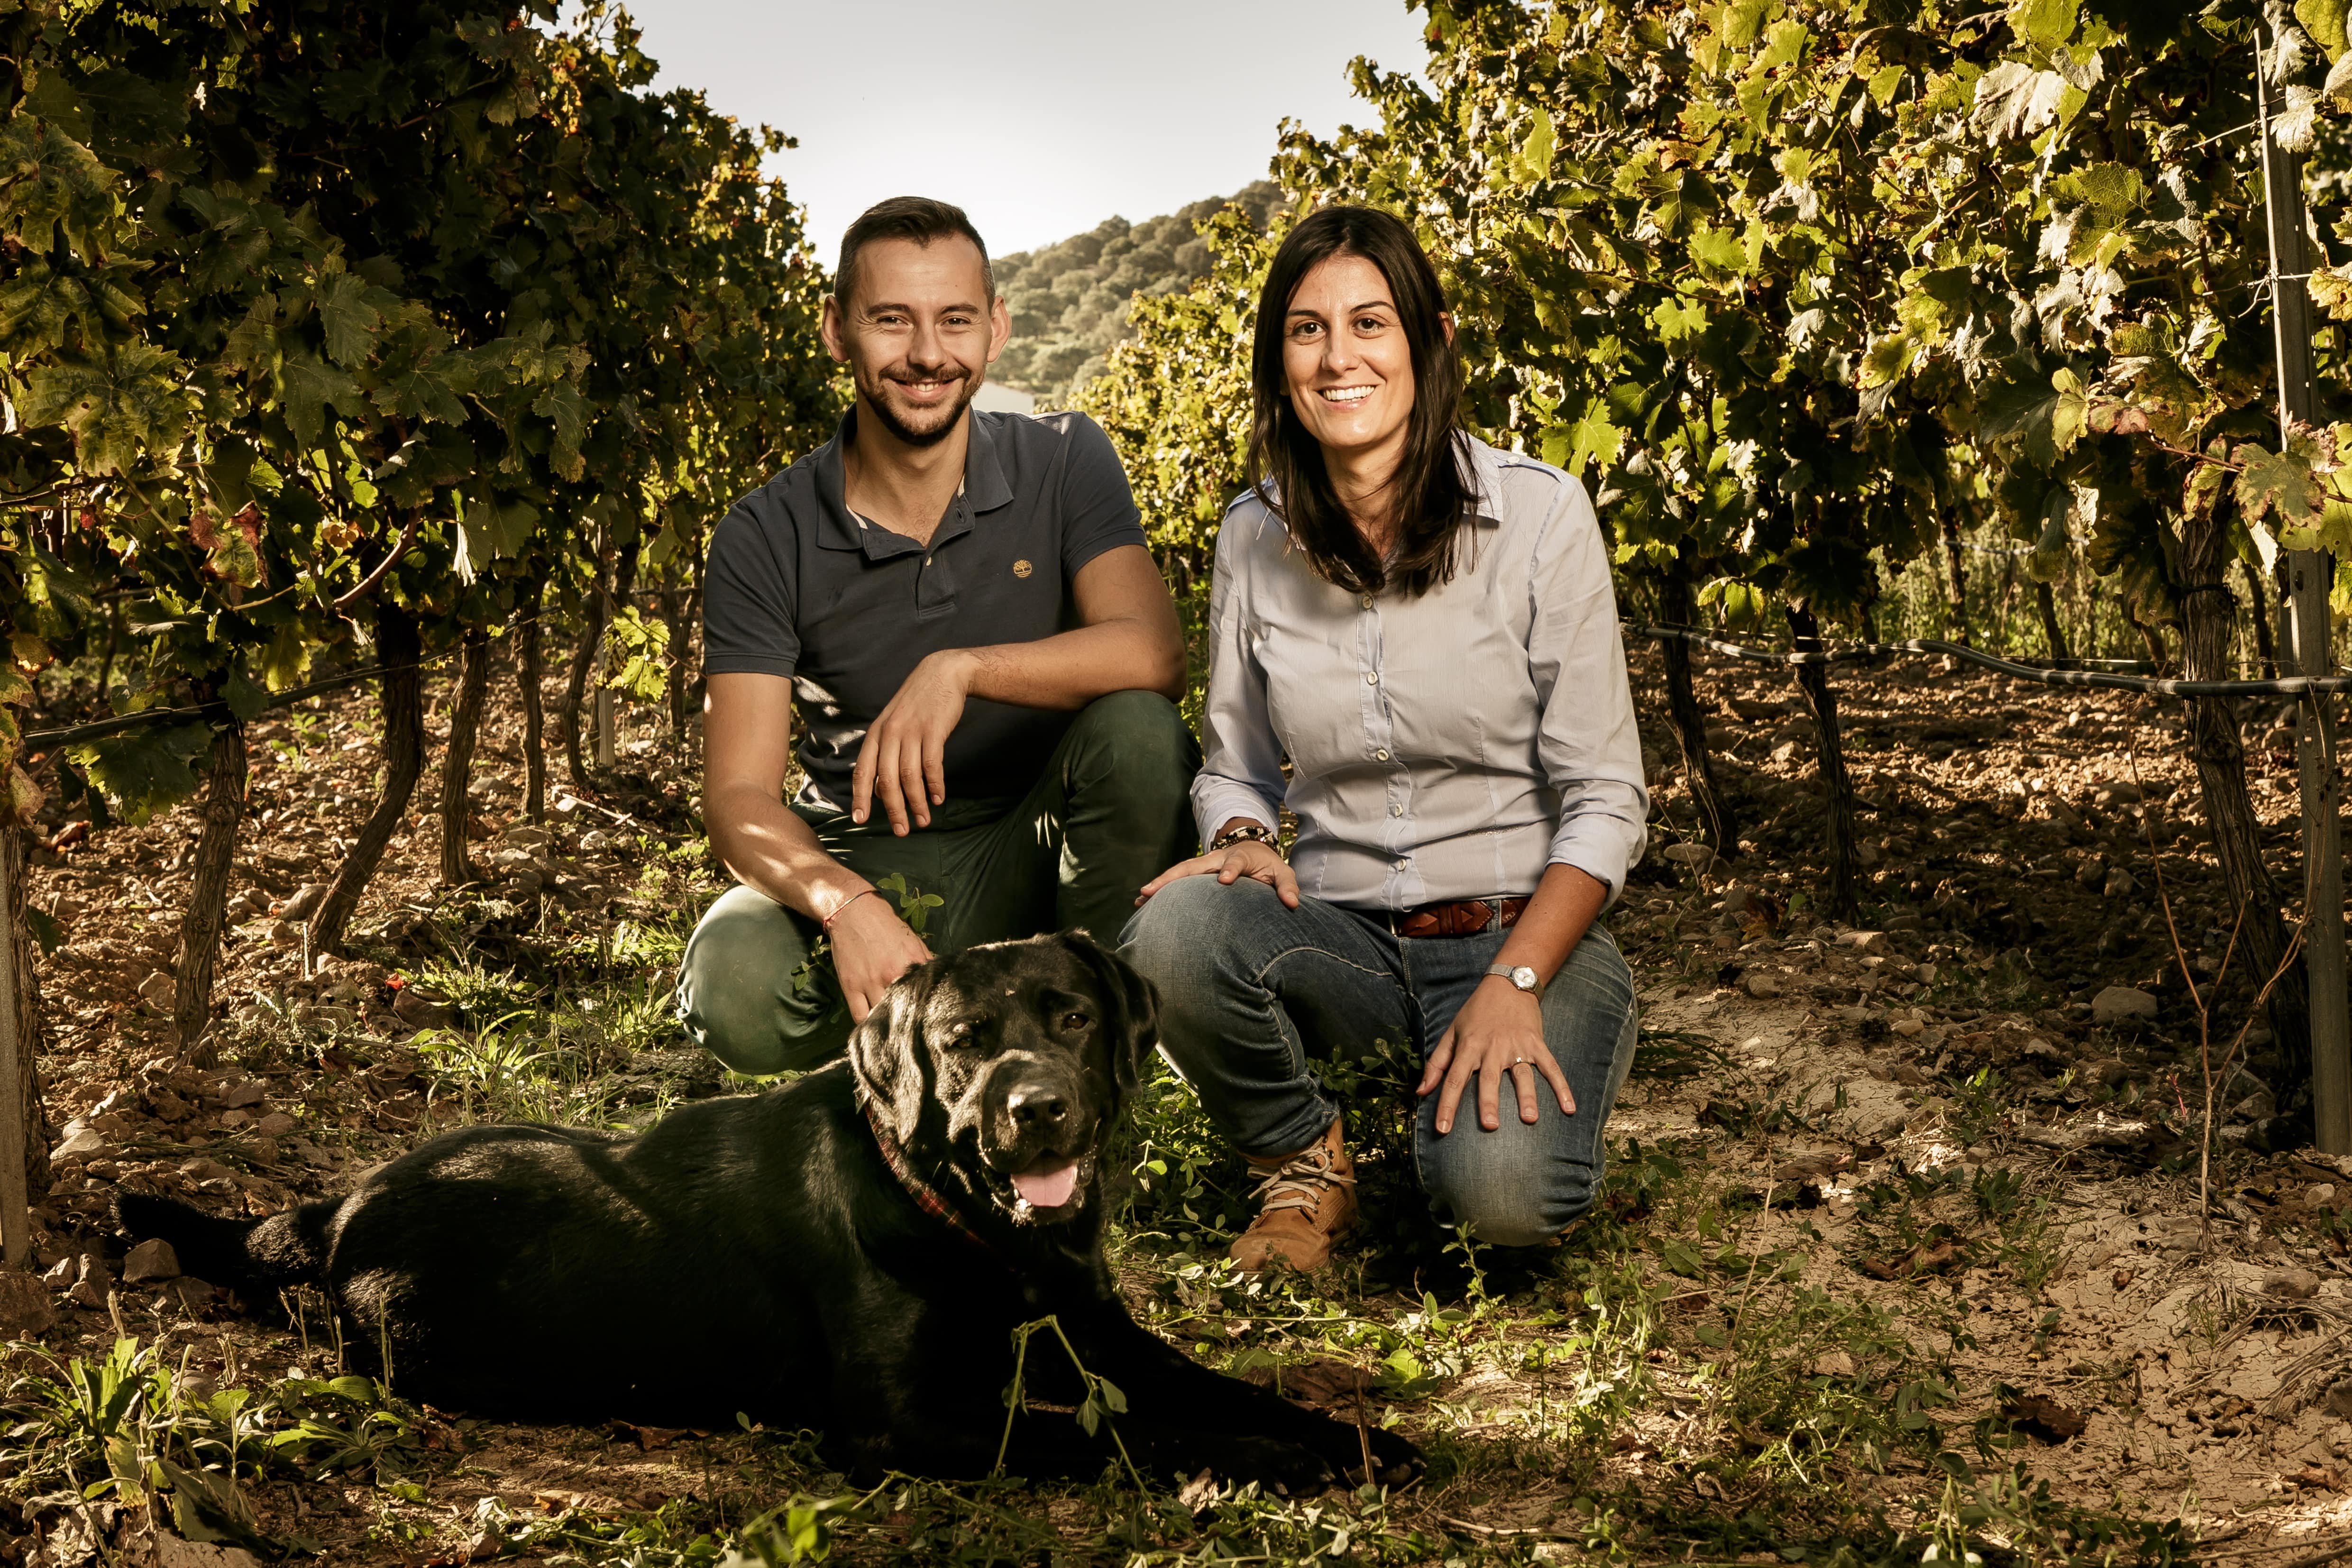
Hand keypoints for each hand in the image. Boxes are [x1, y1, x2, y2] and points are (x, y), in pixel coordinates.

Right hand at [828, 892, 932, 1022]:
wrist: (854, 912)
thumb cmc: (886, 926)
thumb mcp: (914, 941)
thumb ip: (926, 963)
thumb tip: (939, 983)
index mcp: (911, 965)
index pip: (924, 998)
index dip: (926, 1010)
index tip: (926, 1017)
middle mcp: (891, 976)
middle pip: (903, 1011)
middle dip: (907, 1020)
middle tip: (908, 1026)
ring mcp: (869, 983)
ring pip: (880, 1017)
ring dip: (886, 1023)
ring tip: (891, 1026)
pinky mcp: (850, 986)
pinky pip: (858, 1016)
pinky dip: (866, 1023)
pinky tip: (872, 1023)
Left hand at [852, 650, 974, 834]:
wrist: (942, 673)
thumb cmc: (916, 705)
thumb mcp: (892, 725)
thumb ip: (884, 755)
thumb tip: (879, 791)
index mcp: (875, 734)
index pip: (862, 771)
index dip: (860, 798)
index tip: (860, 821)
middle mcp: (889, 734)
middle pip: (887, 780)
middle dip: (893, 810)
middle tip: (901, 831)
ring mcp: (911, 731)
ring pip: (910, 777)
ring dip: (917, 803)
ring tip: (924, 821)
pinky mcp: (934, 730)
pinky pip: (932, 765)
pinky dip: (935, 785)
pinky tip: (938, 798)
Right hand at [1136, 839, 1298, 908]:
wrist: (1254, 851)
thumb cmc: (1268, 866)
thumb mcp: (1282, 873)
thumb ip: (1287, 886)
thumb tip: (1291, 903)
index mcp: (1240, 857)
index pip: (1235, 862)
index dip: (1230, 870)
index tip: (1223, 881)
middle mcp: (1217, 859)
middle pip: (1193, 865)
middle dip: (1174, 877)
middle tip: (1154, 890)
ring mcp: (1203, 865)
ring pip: (1179, 872)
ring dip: (1160, 883)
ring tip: (1141, 896)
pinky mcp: (1196, 872)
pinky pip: (1176, 880)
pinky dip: (1160, 888)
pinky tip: (1142, 900)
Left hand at [1418, 977, 1574, 1133]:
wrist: (1507, 984)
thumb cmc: (1475, 1013)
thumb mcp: (1451, 1032)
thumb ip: (1436, 1063)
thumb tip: (1420, 1091)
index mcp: (1468, 1046)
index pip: (1454, 1079)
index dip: (1447, 1105)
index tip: (1443, 1129)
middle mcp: (1492, 1048)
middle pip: (1489, 1079)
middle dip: (1488, 1102)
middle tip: (1490, 1126)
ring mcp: (1517, 1046)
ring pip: (1522, 1075)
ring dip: (1527, 1096)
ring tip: (1530, 1118)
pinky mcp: (1536, 1043)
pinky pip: (1550, 1067)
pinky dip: (1561, 1086)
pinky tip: (1568, 1108)